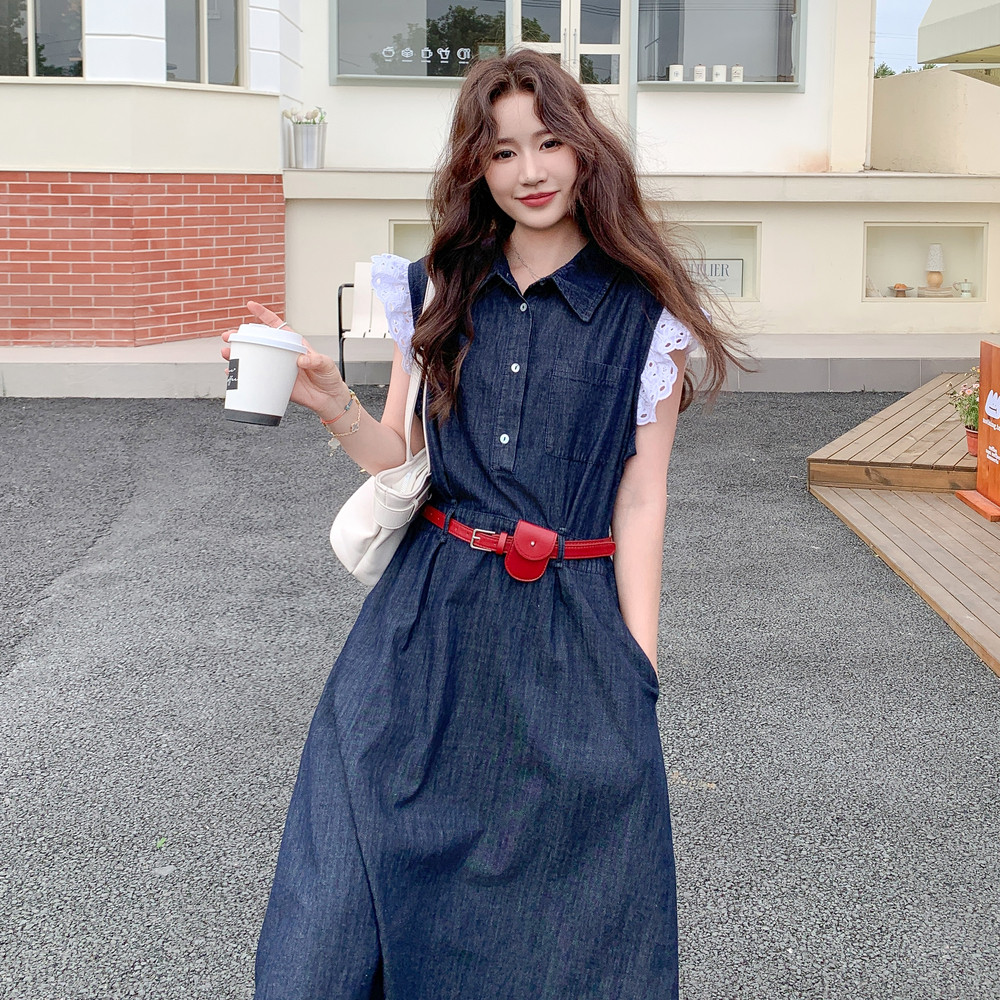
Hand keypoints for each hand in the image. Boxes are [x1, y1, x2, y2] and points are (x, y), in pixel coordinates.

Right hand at [221, 301, 349, 417]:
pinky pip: (256, 378)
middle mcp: (283, 354)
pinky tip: (232, 374)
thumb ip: (316, 360)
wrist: (329, 399)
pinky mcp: (275, 383)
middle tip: (229, 337)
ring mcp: (277, 368)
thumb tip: (302, 360)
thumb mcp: (326, 365)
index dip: (263, 315)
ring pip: (254, 358)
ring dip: (237, 355)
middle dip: (241, 337)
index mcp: (294, 344)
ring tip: (227, 354)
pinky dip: (243, 376)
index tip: (251, 306)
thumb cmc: (329, 378)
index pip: (276, 326)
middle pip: (259, 342)